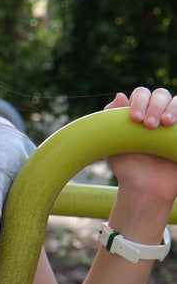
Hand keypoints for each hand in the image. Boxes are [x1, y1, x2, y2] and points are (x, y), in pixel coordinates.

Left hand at [105, 88, 176, 206]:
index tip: (135, 118)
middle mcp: (157, 114)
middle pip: (160, 95)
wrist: (145, 189)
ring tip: (165, 124)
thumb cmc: (126, 167)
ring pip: (176, 102)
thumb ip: (112, 119)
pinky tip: (174, 126)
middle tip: (149, 126)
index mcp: (139, 112)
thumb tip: (120, 95)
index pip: (141, 94)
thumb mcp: (113, 143)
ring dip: (171, 108)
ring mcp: (172, 124)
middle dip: (154, 106)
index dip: (139, 101)